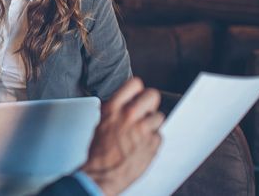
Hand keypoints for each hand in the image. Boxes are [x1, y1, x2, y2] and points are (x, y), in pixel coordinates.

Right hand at [81, 78, 163, 195]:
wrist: (102, 174)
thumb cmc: (99, 152)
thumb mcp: (101, 122)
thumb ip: (114, 109)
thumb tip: (124, 101)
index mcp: (113, 108)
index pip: (135, 84)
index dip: (138, 90)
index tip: (138, 94)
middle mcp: (129, 115)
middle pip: (153, 95)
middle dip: (150, 103)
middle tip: (145, 111)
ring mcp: (143, 129)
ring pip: (159, 116)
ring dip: (152, 124)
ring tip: (142, 133)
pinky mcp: (153, 143)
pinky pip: (159, 135)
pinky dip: (153, 140)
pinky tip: (142, 145)